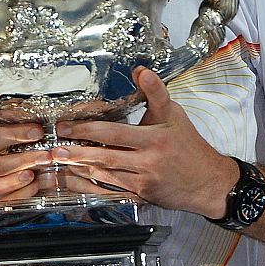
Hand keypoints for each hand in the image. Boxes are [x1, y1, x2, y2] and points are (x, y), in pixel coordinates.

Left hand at [52, 67, 237, 216]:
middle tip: (56, 143)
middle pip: (107, 154)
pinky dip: (90, 184)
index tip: (67, 123)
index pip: (116, 132)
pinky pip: (110, 189)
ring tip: (57, 159)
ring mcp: (143, 179)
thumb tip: (140, 70)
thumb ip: (155, 93)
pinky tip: (73, 178)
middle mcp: (148, 159)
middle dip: (78, 149)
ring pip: (106, 174)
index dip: (89, 128)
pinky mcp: (141, 194)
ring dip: (79, 167)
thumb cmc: (189, 145)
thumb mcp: (174, 114)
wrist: (209, 182)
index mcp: (155, 137)